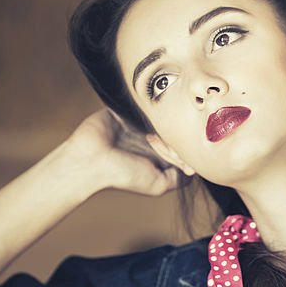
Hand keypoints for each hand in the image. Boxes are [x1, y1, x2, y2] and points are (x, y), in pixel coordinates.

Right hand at [63, 109, 183, 196]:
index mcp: (158, 154)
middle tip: (154, 140)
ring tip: (147, 130)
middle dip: (171, 131)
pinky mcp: (125, 110)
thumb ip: (178, 179)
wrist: (90, 161)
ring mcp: (138, 123)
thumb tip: (195, 169)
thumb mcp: (157, 185)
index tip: (174, 149)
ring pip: (159, 114)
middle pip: (173, 127)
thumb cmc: (123, 175)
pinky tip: (145, 110)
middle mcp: (150, 137)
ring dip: (159, 116)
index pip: (181, 143)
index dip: (182, 145)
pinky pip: (140, 102)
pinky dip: (144, 104)